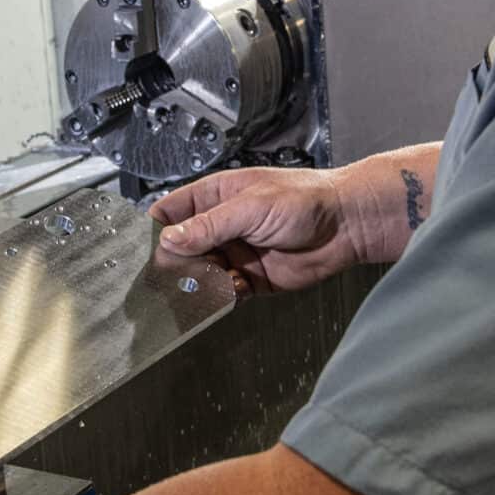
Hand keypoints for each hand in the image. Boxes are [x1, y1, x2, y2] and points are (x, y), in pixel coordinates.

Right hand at [151, 168, 363, 293]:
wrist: (347, 224)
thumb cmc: (307, 198)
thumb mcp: (251, 206)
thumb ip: (209, 225)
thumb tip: (170, 240)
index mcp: (215, 197)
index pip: (169, 214)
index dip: (155, 231)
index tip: (147, 250)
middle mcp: (221, 226)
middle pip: (180, 251)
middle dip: (176, 265)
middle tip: (177, 275)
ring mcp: (235, 254)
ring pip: (200, 276)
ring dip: (199, 284)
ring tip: (208, 282)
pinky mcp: (251, 280)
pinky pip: (225, 293)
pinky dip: (223, 297)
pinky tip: (236, 287)